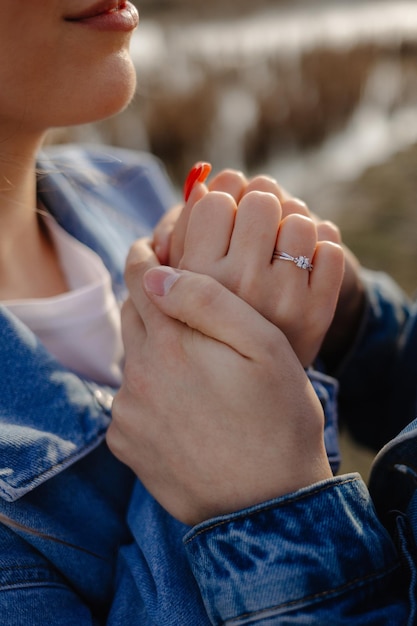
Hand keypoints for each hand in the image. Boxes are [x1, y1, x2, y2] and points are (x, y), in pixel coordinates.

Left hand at [107, 239, 331, 525]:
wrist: (267, 506)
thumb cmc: (278, 420)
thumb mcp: (265, 347)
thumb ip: (210, 301)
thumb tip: (156, 275)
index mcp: (172, 342)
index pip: (139, 280)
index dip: (143, 256)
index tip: (147, 247)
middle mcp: (138, 374)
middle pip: (131, 318)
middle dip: (149, 303)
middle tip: (177, 307)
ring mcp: (127, 413)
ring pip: (132, 361)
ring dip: (152, 352)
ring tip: (193, 368)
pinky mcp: (125, 445)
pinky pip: (129, 403)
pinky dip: (148, 394)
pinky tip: (183, 409)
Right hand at [154, 167, 363, 367]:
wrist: (250, 380)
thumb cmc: (210, 319)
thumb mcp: (181, 282)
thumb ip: (184, 234)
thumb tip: (201, 185)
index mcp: (198, 278)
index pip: (215, 200)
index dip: (223, 199)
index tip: (226, 215)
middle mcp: (240, 287)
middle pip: (260, 200)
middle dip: (260, 205)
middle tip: (258, 224)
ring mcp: (283, 299)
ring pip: (300, 219)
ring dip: (291, 224)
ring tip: (280, 244)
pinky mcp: (318, 310)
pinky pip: (330, 248)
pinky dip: (320, 247)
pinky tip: (304, 262)